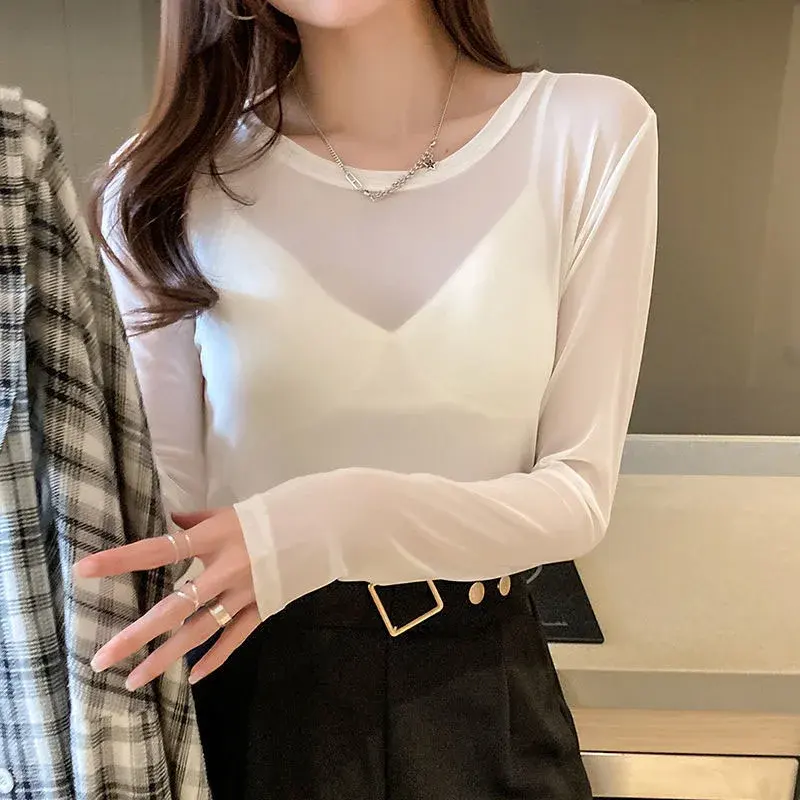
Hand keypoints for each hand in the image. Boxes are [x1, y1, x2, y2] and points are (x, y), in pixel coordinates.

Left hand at [75, 507, 259, 689]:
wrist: (319, 527)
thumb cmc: (269, 516)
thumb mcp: (229, 512)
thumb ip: (197, 522)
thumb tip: (171, 524)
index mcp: (213, 539)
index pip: (159, 550)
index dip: (122, 560)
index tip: (85, 570)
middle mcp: (224, 570)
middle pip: (174, 607)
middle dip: (136, 635)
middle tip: (102, 659)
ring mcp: (244, 594)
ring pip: (199, 632)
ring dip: (165, 657)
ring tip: (133, 679)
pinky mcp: (262, 608)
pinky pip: (235, 638)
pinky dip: (215, 658)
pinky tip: (192, 677)